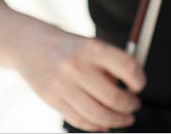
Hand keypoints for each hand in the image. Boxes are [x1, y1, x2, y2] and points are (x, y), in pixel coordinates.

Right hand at [14, 25, 145, 131]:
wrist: (30, 45)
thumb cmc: (69, 46)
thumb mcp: (93, 45)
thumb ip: (110, 65)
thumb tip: (131, 89)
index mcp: (92, 49)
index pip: (127, 68)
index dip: (139, 81)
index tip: (140, 86)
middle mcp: (77, 67)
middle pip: (113, 97)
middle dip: (130, 105)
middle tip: (135, 105)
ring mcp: (63, 86)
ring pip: (97, 114)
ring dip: (117, 120)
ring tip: (126, 118)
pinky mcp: (52, 100)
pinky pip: (79, 120)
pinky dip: (96, 126)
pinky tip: (105, 124)